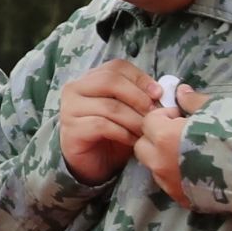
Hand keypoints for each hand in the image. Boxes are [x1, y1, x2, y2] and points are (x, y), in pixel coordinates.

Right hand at [59, 60, 158, 185]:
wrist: (92, 163)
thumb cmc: (112, 134)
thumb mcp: (128, 110)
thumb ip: (140, 97)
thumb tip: (161, 91)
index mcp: (90, 79)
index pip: (116, 67)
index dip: (140, 78)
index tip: (158, 94)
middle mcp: (75, 89)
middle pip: (110, 81)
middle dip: (138, 98)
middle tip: (154, 115)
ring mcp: (70, 108)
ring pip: (109, 106)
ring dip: (134, 119)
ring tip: (147, 131)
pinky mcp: (71, 129)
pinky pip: (102, 125)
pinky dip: (123, 133)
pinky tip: (133, 141)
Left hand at [135, 84, 207, 205]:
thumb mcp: (219, 108)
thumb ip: (193, 102)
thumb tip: (181, 92)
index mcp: (165, 138)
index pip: (149, 122)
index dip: (164, 115)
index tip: (182, 116)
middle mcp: (161, 164)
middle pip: (143, 146)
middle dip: (156, 137)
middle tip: (180, 133)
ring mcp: (171, 185)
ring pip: (154, 167)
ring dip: (163, 157)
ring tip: (190, 151)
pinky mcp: (184, 200)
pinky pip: (170, 184)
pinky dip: (176, 175)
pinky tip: (198, 169)